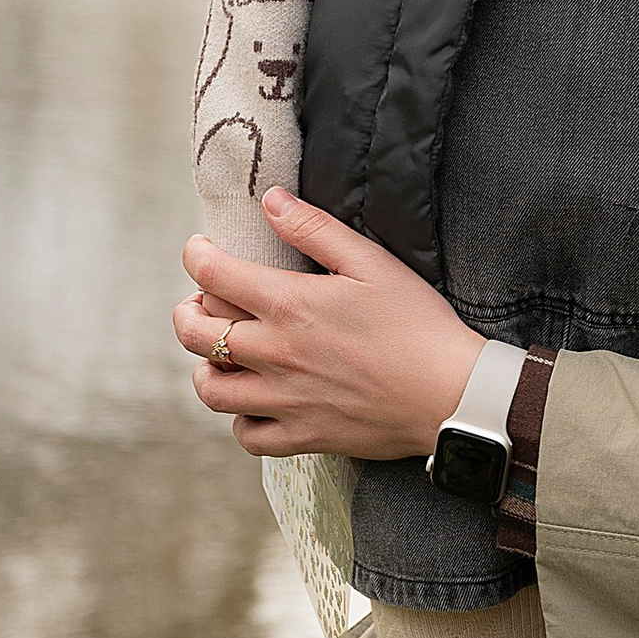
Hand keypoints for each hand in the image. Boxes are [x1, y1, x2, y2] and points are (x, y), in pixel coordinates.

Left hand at [173, 190, 481, 459]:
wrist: (452, 395)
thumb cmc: (418, 324)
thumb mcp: (373, 263)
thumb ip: (317, 230)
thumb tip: (272, 201)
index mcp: (290, 305)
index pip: (212, 275)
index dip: (196, 256)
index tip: (201, 250)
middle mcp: (276, 354)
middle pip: (195, 335)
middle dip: (186, 312)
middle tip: (201, 302)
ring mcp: (285, 400)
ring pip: (210, 390)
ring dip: (205, 368)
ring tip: (222, 355)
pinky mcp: (303, 436)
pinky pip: (247, 435)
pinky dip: (241, 419)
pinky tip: (255, 402)